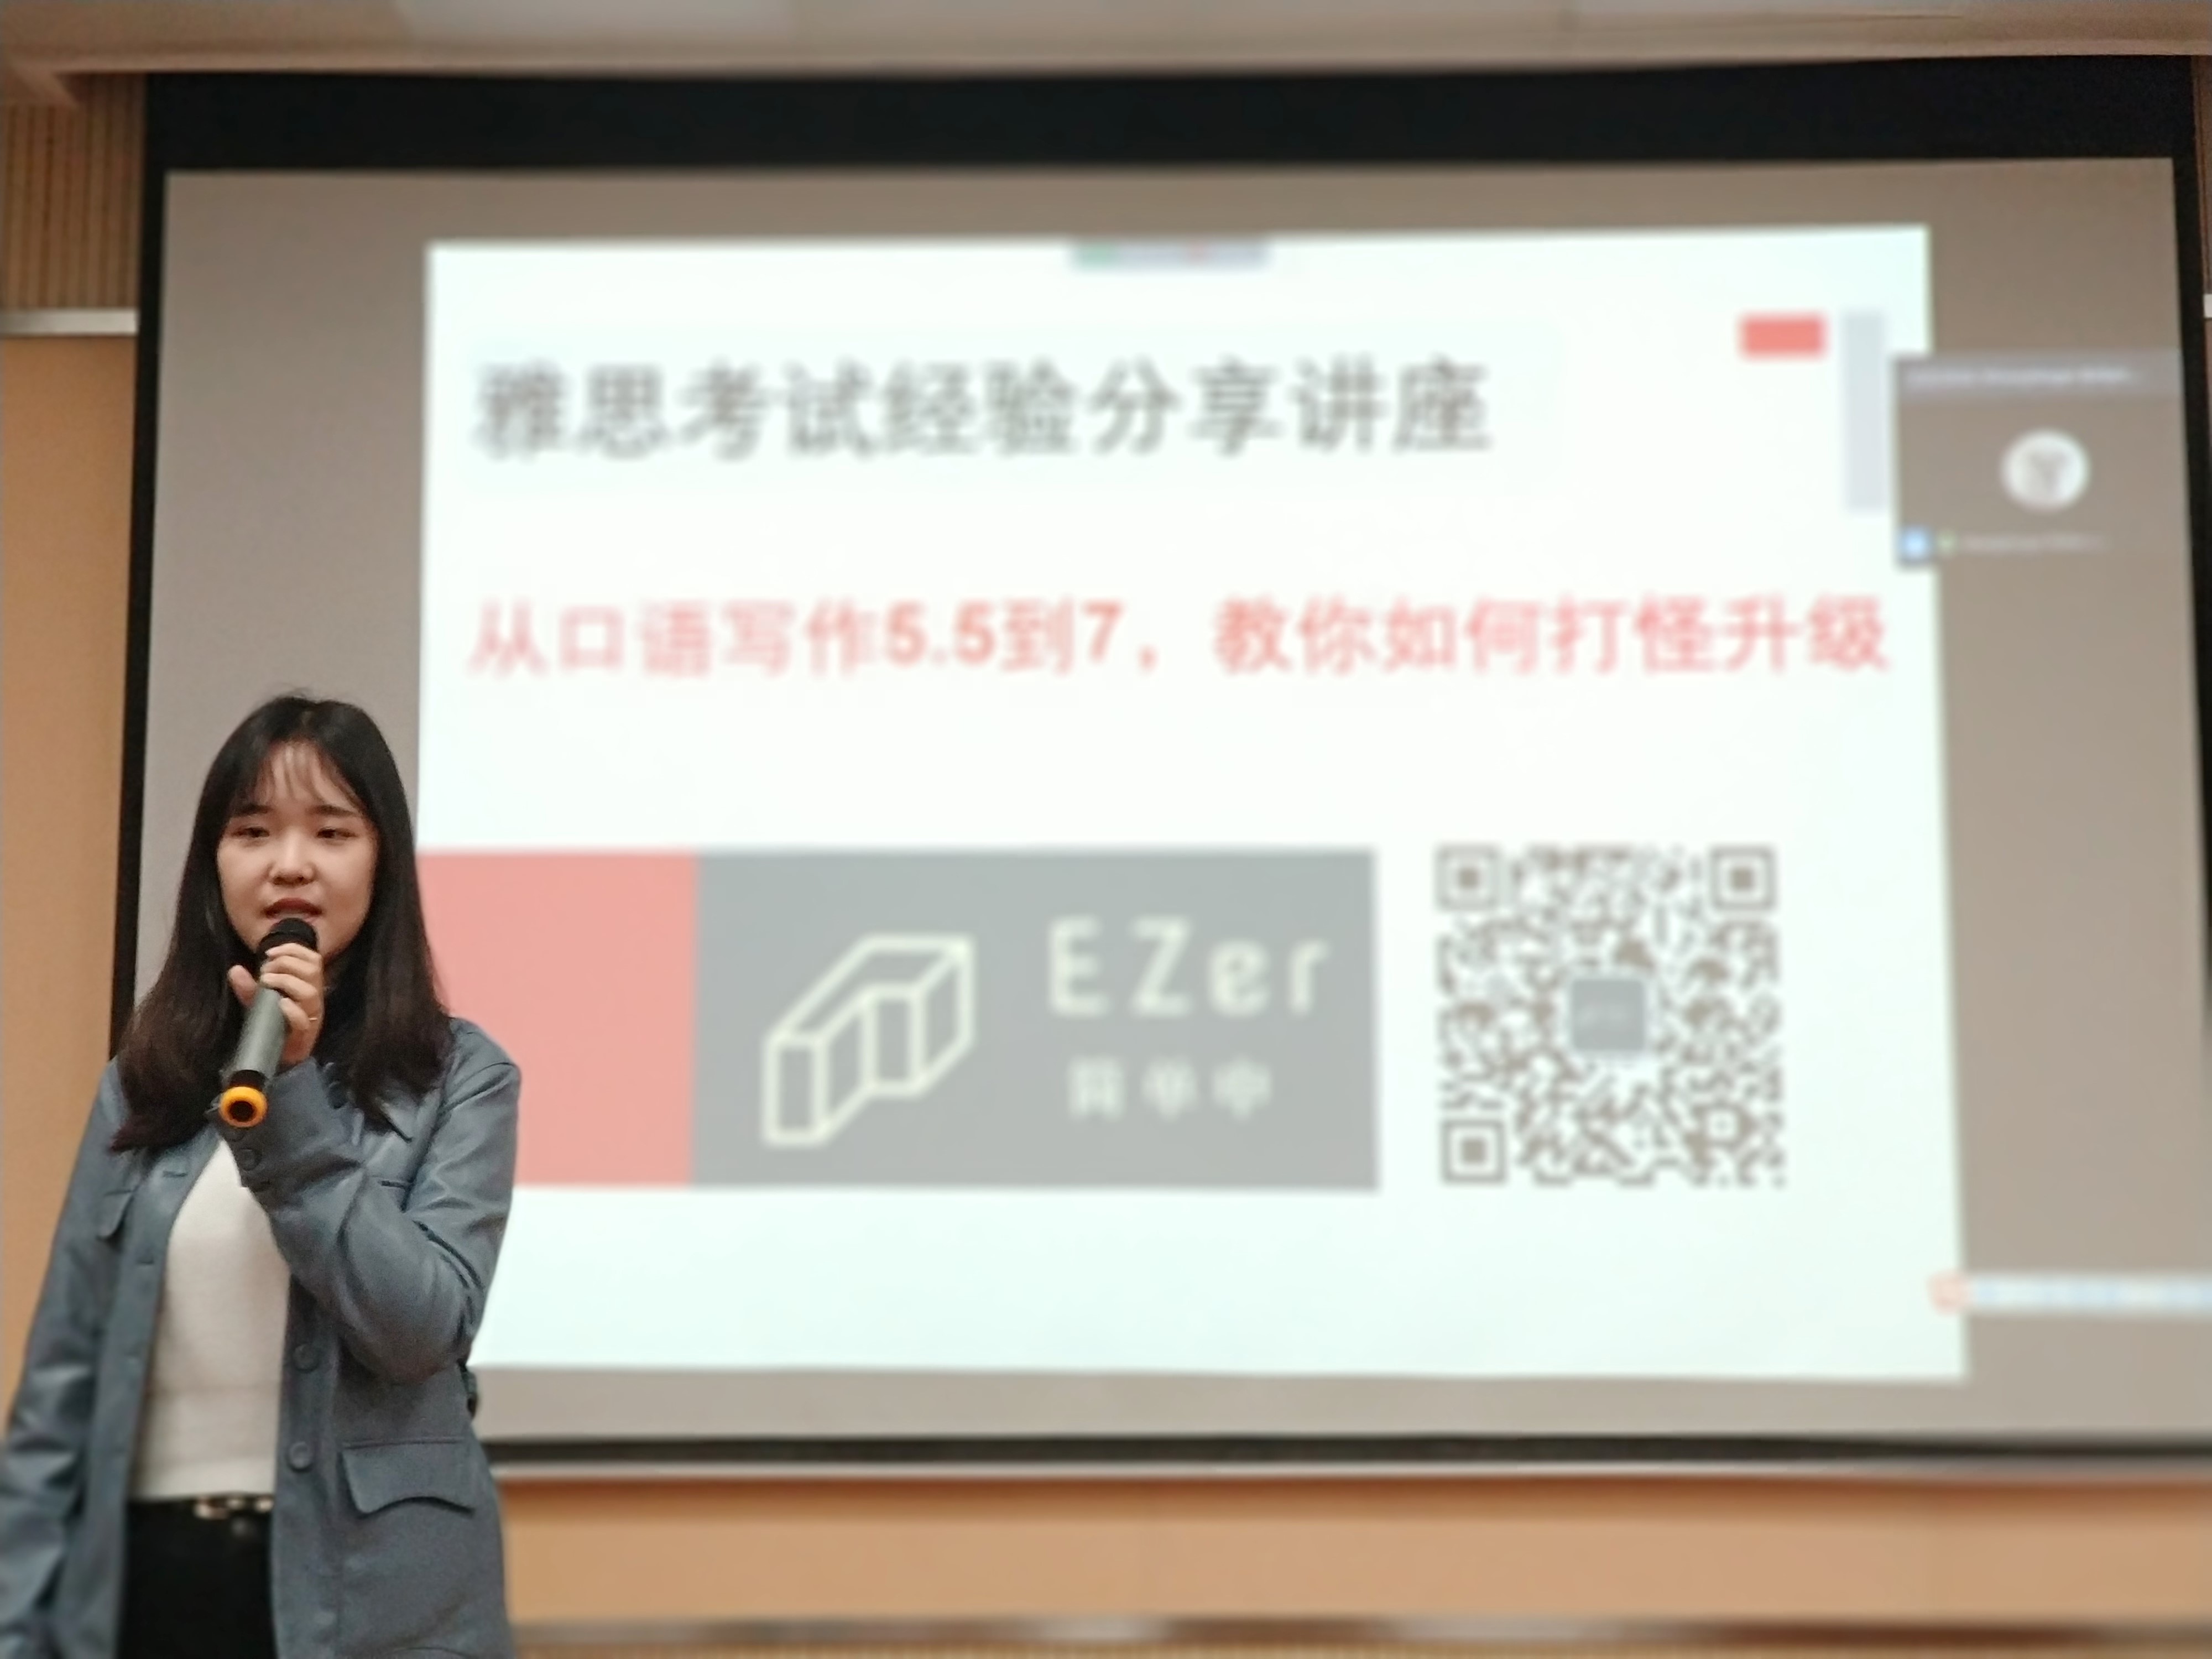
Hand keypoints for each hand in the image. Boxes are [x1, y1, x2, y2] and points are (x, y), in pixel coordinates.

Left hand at [227, 942, 326, 1071]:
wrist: (278, 1056)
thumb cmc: (272, 1023)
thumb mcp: (259, 1002)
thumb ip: (249, 987)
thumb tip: (235, 969)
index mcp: (308, 985)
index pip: (313, 958)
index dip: (294, 950)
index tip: (270, 951)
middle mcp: (314, 998)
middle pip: (312, 970)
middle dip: (287, 963)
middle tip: (265, 969)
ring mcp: (311, 1016)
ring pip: (310, 991)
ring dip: (287, 981)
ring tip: (266, 980)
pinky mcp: (304, 1034)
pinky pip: (303, 1020)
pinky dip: (292, 1009)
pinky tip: (280, 1003)